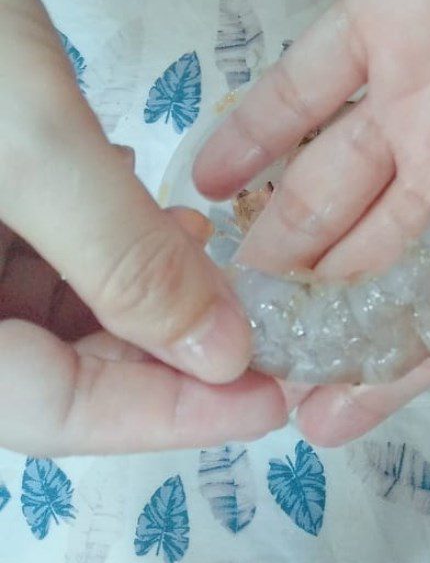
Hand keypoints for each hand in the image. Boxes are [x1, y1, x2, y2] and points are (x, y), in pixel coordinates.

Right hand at [0, 0, 286, 455]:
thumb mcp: (26, 144)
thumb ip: (123, 257)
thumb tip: (224, 355)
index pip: (56, 411)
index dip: (170, 418)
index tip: (271, 404)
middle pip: (64, 372)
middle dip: (172, 353)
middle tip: (262, 333)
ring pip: (65, 317)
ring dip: (151, 296)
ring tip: (212, 261)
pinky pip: (49, 261)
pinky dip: (115, 249)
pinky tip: (156, 216)